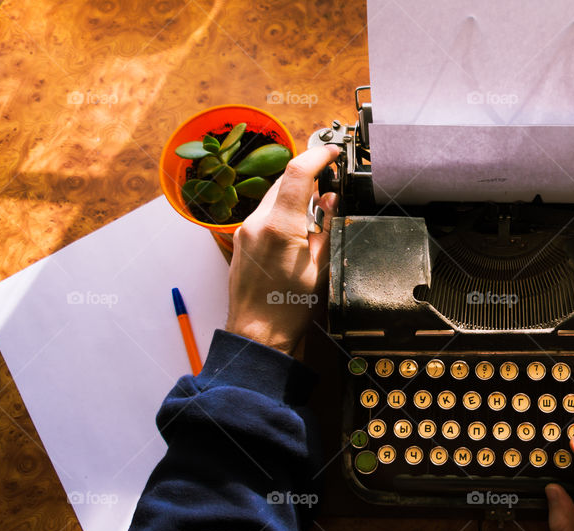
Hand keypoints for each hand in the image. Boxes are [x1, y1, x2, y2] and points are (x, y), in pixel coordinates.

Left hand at [225, 145, 340, 354]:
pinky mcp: (241, 241)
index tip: (333, 152)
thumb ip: (327, 228)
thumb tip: (330, 201)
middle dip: (308, 179)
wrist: (256, 334)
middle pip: (284, 183)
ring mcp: (245, 232)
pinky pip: (264, 215)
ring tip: (316, 218)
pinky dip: (282, 214)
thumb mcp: (321, 268)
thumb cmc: (288, 311)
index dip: (318, 156)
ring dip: (295, 198)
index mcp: (279, 228)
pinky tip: (297, 233)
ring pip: (273, 198)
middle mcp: (257, 224)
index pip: (297, 174)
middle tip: (331, 186)